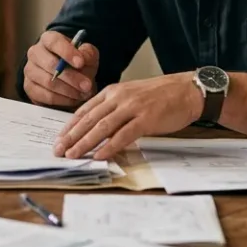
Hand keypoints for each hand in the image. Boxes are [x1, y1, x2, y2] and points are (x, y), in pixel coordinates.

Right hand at [21, 31, 99, 108]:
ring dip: (69, 90)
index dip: (67, 52)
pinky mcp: (29, 88)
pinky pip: (46, 96)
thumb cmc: (77, 63)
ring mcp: (30, 71)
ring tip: (83, 94)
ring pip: (48, 82)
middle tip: (87, 85)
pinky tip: (74, 99)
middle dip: (71, 77)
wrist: (68, 79)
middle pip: (50, 64)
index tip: (81, 63)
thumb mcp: (87, 55)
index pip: (54, 42)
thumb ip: (88, 54)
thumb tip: (83, 58)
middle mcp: (35, 53)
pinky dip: (62, 100)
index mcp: (48, 39)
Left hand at [53, 72, 202, 160]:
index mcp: (113, 91)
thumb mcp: (131, 96)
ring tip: (72, 155)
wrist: (187, 91)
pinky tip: (99, 155)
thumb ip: (113, 109)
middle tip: (58, 150)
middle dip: (71, 136)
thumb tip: (96, 129)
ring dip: (85, 143)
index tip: (59, 138)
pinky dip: (110, 146)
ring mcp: (132, 107)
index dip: (70, 126)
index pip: (85, 109)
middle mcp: (119, 97)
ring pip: (102, 127)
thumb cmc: (160, 96)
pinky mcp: (146, 119)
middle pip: (89, 119)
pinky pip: (123, 135)